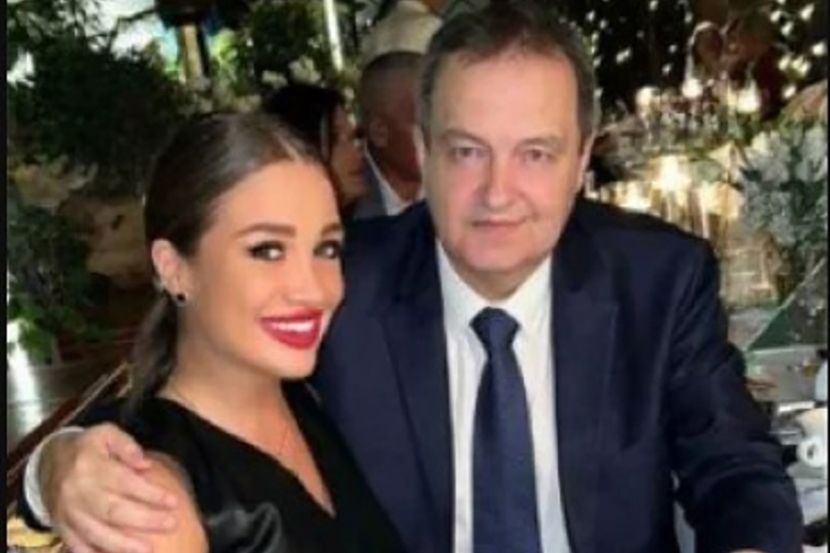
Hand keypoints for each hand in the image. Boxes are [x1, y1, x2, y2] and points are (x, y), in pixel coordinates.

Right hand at [39, 423, 178, 552]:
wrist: (48, 462)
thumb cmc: (86, 448)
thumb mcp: (105, 433)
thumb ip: (126, 445)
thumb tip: (145, 464)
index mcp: (91, 466)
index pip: (125, 482)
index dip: (150, 494)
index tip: (173, 501)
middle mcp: (78, 492)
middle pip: (113, 511)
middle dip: (145, 520)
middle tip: (171, 524)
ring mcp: (68, 513)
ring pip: (96, 533)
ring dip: (123, 545)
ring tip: (147, 550)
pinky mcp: (62, 527)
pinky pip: (77, 546)